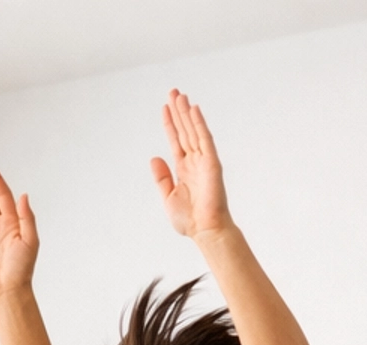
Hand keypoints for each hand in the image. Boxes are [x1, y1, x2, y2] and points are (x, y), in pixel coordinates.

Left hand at [150, 89, 231, 238]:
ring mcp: (204, 161)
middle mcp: (194, 162)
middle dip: (178, 111)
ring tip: (180, 95)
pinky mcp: (212, 163)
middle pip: (184, 131)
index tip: (165, 108)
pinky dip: (199, 124)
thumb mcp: (168, 197)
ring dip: (186, 113)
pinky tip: (193, 109)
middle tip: (173, 92)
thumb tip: (154, 158)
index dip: (170, 124)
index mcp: (184, 169)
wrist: (205, 231)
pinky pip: (205, 139)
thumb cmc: (190, 220)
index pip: (176, 141)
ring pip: (193, 131)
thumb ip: (162, 178)